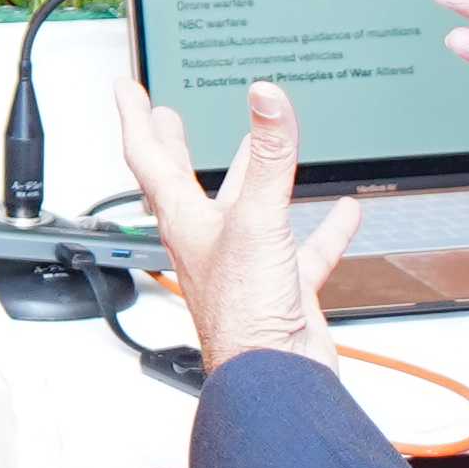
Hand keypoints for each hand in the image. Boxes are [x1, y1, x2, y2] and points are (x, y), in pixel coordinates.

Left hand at [105, 77, 358, 373]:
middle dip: (174, 145)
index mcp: (185, 220)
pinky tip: (343, 212)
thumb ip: (269, 159)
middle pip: (184, 182)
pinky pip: (304, 250)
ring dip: (251, 178)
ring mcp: (244, 264)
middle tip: (165, 116)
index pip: (148, 157)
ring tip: (256, 146)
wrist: (274, 378)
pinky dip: (323, 229)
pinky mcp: (280, 286)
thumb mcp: (257, 220)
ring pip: (246, 210)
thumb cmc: (244, 314)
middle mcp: (208, 240)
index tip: (125, 89)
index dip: (134, 117)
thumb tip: (267, 99)